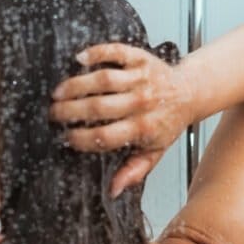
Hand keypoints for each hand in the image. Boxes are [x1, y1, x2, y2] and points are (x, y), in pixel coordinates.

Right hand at [48, 43, 193, 196]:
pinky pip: (115, 52)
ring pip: (102, 79)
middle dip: (69, 111)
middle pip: (98, 107)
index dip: (81, 139)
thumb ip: (134, 170)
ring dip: (75, 85)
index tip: (66, 138)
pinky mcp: (140, 58)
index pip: (104, 136)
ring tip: (58, 92)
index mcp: (144, 129)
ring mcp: (142, 78)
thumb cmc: (168, 122)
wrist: (190, 91)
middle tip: (53, 113)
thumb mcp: (155, 151)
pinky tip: (79, 59)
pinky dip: (95, 53)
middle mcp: (143, 103)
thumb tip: (113, 190)